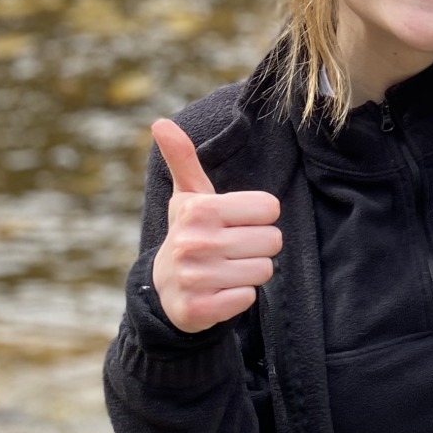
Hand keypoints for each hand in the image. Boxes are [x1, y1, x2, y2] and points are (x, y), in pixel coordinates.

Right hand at [150, 118, 281, 332]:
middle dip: (258, 246)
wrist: (163, 290)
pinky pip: (248, 298)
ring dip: (250, 271)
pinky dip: (239, 297)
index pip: (269, 208)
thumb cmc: (188, 233)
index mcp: (200, 209)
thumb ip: (183, 158)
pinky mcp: (199, 309)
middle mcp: (196, 242)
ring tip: (226, 268)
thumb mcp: (187, 196)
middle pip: (272, 240)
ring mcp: (196, 278)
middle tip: (233, 248)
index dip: (259, 216)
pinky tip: (220, 291)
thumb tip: (160, 122)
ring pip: (263, 270)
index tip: (237, 222)